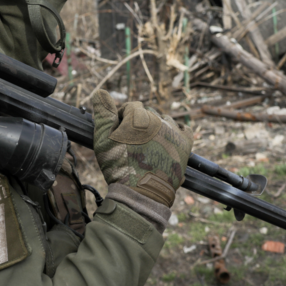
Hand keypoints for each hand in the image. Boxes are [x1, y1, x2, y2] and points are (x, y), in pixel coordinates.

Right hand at [91, 90, 193, 207]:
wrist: (141, 193)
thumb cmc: (118, 166)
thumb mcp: (103, 139)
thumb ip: (103, 114)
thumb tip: (100, 92)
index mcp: (138, 116)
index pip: (130, 108)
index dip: (121, 119)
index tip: (118, 135)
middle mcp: (158, 120)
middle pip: (147, 114)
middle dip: (138, 124)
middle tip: (131, 144)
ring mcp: (173, 132)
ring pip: (164, 120)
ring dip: (156, 127)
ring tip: (147, 146)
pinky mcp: (185, 145)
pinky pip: (184, 130)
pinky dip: (176, 132)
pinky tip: (167, 142)